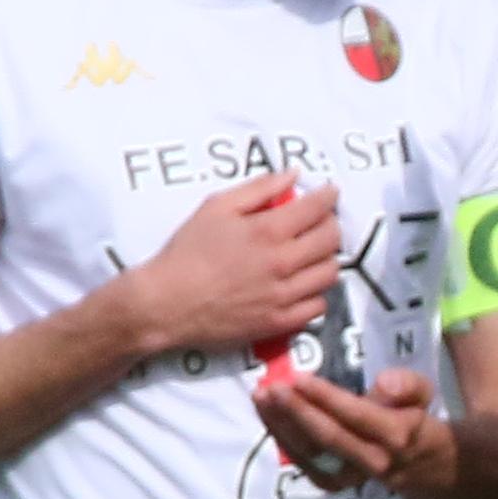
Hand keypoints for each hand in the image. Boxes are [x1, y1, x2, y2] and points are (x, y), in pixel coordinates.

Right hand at [113, 180, 341, 359]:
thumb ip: (259, 188)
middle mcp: (281, 263)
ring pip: (330, 274)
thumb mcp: (216, 207)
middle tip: (321, 222)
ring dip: (326, 258)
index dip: (328, 196)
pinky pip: (317, 307)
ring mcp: (282, 295)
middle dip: (331, 225)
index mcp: (267, 231)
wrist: (166, 303)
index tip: (329, 193)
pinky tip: (302, 284)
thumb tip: (291, 175)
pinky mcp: (278, 322)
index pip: (318, 208)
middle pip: (331, 240)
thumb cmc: (186, 255)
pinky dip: (316, 293)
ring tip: (312, 253)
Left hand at [258, 360, 454, 498]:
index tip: (299, 378)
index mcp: (395, 435)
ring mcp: (350, 476)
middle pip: (327, 438)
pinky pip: (302, 462)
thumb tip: (383, 384)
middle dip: (296, 412)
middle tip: (272, 388)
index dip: (325, 398)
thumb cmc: (416, 419)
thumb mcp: (425, 394)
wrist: (423, 467)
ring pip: (310, 453)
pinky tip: (269, 416)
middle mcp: (372, 460)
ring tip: (261, 397)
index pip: (356, 415)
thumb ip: (408, 384)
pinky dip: (282, 438)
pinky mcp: (333, 482)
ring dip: (281, 425)